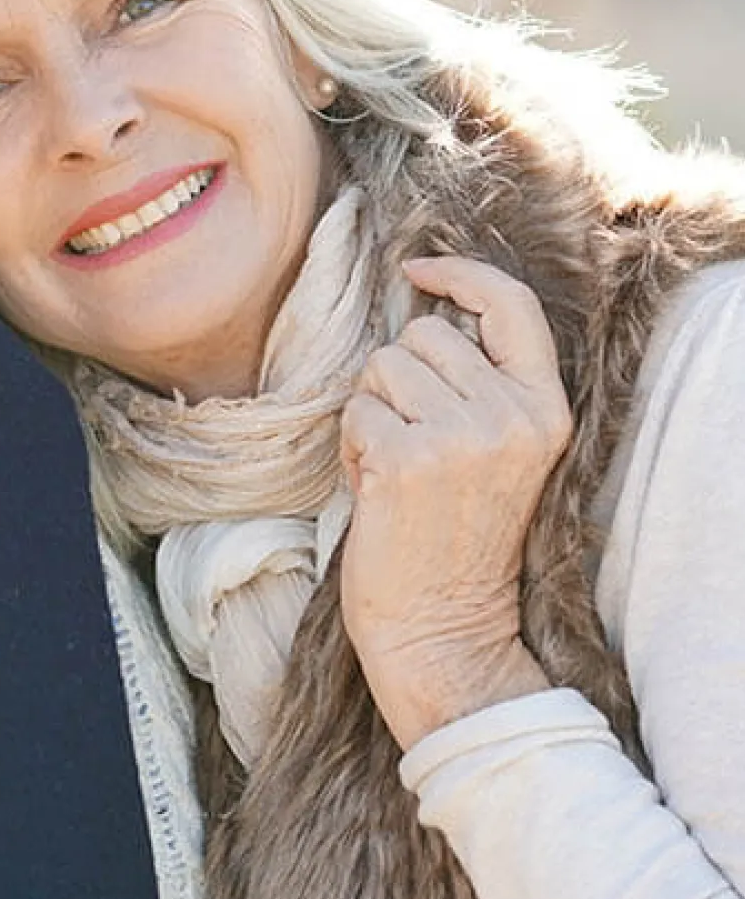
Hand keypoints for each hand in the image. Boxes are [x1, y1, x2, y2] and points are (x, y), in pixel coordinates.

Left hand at [338, 255, 569, 748]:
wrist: (443, 628)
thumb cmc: (455, 536)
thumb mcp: (497, 451)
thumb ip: (478, 385)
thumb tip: (422, 311)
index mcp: (546, 411)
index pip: (512, 306)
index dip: (461, 274)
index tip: (418, 271)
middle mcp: (512, 417)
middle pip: (423, 335)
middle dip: (398, 379)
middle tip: (410, 445)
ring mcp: (462, 437)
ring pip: (381, 367)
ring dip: (372, 412)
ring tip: (395, 470)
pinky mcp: (408, 459)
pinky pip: (354, 413)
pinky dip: (352, 448)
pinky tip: (377, 493)